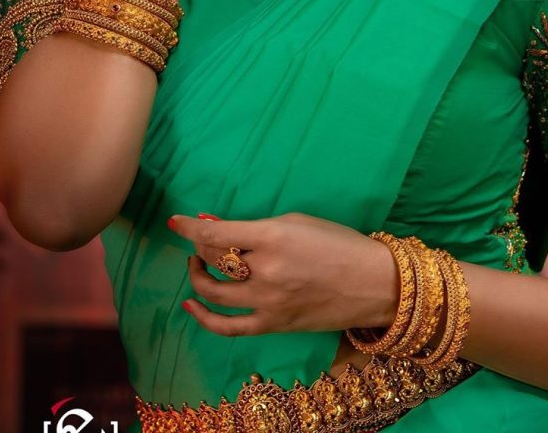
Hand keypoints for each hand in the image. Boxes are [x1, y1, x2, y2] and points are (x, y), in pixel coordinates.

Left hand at [168, 211, 399, 337]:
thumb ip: (257, 226)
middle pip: (214, 260)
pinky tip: (192, 305)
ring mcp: (267, 302)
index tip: (175, 222)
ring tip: (198, 264)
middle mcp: (265, 270)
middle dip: (199, 247)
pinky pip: (228, 327)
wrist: (372, 284)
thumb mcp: (298, 221)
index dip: (191, 228)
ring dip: (198, 276)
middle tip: (200, 239)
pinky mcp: (272, 325)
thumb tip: (218, 227)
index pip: (218, 234)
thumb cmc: (338, 243)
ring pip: (214, 292)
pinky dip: (205, 318)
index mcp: (274, 237)